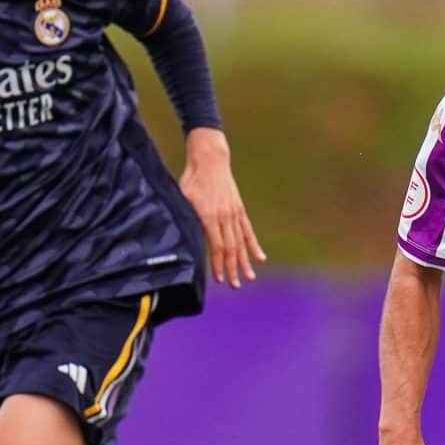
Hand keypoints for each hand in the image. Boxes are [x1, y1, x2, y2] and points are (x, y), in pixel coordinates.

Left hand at [180, 128, 266, 287]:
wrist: (210, 160)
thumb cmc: (192, 179)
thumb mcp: (184, 198)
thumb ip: (189, 218)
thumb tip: (187, 239)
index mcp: (210, 216)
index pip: (216, 246)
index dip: (218, 263)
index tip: (219, 278)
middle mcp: (225, 217)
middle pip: (230, 248)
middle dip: (232, 268)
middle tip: (234, 285)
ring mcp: (234, 213)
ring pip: (241, 242)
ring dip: (245, 261)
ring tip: (249, 277)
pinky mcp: (239, 209)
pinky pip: (248, 231)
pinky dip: (254, 245)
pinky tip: (260, 257)